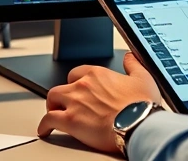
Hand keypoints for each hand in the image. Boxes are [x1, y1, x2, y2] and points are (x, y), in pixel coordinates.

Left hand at [37, 52, 162, 153]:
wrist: (138, 124)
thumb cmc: (141, 105)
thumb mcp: (143, 78)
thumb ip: (134, 65)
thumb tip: (130, 57)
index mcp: (98, 74)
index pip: (77, 73)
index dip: (76, 82)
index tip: (79, 90)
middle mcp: (83, 85)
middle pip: (62, 86)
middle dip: (61, 95)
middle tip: (65, 104)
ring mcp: (75, 102)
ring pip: (52, 99)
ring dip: (52, 107)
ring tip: (54, 114)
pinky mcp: (70, 121)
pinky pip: (48, 120)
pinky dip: (44, 125)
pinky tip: (45, 129)